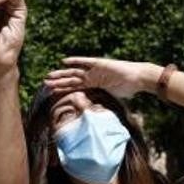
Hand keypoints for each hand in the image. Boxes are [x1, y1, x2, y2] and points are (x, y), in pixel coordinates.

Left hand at [43, 57, 160, 98]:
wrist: (138, 79)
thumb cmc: (127, 89)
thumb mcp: (111, 100)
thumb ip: (103, 106)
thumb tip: (97, 122)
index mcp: (93, 85)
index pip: (74, 87)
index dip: (62, 89)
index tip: (50, 92)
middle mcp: (91, 76)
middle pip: (71, 79)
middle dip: (58, 81)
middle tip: (44, 82)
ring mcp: (95, 70)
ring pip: (74, 72)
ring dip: (62, 73)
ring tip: (50, 75)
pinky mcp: (100, 63)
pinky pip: (85, 62)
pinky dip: (75, 61)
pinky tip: (64, 61)